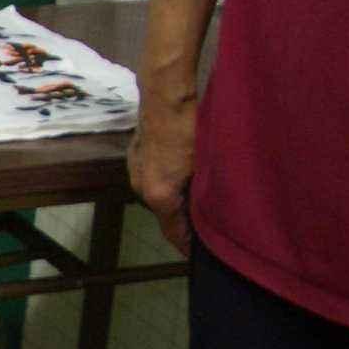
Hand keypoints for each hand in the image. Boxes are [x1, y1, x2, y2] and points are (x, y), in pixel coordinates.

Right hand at [128, 73, 198, 256]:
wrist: (166, 92)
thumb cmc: (192, 127)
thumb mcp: (207, 166)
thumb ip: (207, 195)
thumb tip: (214, 215)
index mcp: (158, 194)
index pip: (173, 232)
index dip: (188, 246)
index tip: (200, 257)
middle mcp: (140, 186)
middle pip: (165, 213)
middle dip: (184, 221)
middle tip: (208, 225)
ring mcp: (135, 168)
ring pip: (159, 194)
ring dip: (176, 199)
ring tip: (199, 198)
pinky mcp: (135, 153)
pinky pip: (153, 177)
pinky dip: (168, 181)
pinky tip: (184, 172)